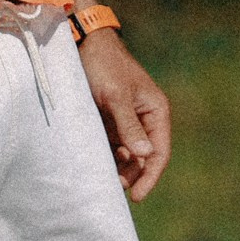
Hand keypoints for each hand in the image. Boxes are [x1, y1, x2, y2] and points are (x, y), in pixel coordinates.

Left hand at [77, 31, 171, 200]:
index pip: (159, 152)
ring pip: (126, 154)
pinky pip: (110, 145)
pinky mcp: (108, 120)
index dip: (150, 176)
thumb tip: (145, 154)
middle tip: (112, 188)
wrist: (81, 44)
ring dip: (118, 168)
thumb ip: (128, 125)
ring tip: (102, 179)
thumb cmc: (103, 66)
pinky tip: (94, 165)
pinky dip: (105, 157)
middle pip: (143, 157)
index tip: (136, 196)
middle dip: (132, 175)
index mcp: (156, 111)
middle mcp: (144, 118)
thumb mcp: (115, 96)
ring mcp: (126, 120)